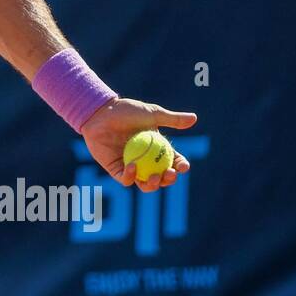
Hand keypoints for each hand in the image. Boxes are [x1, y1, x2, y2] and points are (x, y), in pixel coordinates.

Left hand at [79, 97, 195, 191]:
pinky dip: (130, 176)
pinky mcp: (116, 170)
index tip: (183, 166)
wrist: (101, 112)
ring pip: (145, 184)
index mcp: (157, 150)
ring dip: (152, 184)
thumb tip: (195, 119)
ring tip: (155, 177)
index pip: (173, 162)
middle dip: (169, 180)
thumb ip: (172, 119)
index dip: (181, 166)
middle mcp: (146, 161)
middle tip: (169, 173)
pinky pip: (125, 179)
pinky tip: (133, 166)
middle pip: (161, 178)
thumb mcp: (152, 114)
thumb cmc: (126, 111)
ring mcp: (131, 167)